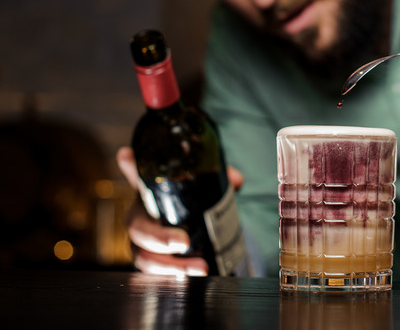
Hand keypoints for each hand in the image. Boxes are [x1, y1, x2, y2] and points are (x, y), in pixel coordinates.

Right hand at [116, 146, 243, 275]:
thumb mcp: (207, 191)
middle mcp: (141, 215)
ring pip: (143, 254)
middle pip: (136, 226)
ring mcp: (142, 241)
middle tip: (183, 242)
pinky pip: (152, 272)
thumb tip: (235, 180)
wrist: (193, 230)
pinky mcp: (150, 260)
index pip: (138, 176)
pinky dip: (171, 277)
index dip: (130, 166)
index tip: (126, 156)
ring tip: (199, 268)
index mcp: (151, 193)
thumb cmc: (191, 204)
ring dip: (169, 265)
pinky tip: (190, 279)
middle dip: (159, 236)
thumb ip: (221, 181)